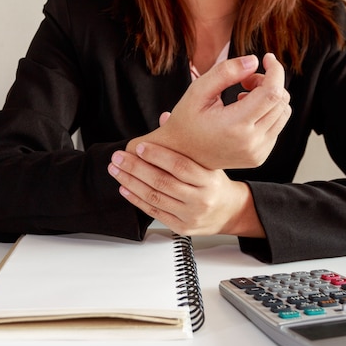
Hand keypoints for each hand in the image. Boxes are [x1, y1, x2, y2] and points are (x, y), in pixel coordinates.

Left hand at [108, 142, 264, 236]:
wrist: (229, 213)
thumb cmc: (215, 184)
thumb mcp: (208, 162)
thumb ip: (185, 143)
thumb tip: (164, 118)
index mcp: (209, 180)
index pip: (180, 166)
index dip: (157, 155)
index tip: (139, 147)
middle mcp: (201, 199)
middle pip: (162, 182)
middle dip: (136, 168)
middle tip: (118, 157)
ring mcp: (190, 215)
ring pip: (154, 197)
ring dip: (131, 182)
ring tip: (116, 170)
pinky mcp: (181, 227)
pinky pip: (154, 212)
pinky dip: (136, 199)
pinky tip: (125, 188)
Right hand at [128, 53, 290, 169]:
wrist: (181, 156)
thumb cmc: (186, 121)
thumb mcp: (198, 91)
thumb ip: (225, 72)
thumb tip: (255, 61)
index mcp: (236, 126)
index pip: (272, 93)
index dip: (275, 70)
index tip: (267, 58)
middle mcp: (251, 142)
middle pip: (281, 101)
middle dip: (268, 82)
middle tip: (245, 80)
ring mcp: (257, 152)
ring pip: (283, 113)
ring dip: (270, 98)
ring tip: (244, 97)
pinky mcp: (260, 157)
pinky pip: (277, 127)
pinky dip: (267, 114)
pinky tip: (245, 114)